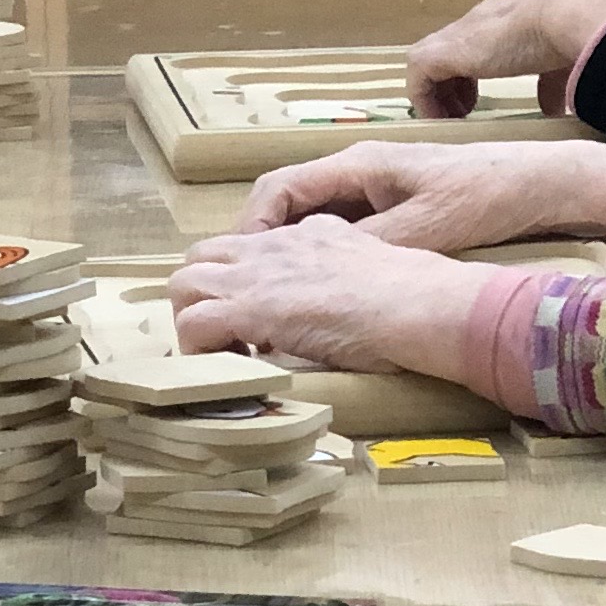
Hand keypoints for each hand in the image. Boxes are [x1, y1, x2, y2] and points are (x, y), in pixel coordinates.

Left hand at [166, 218, 496, 374]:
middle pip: (202, 256)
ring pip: (184, 284)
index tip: (255, 321)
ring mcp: (259, 274)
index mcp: (305, 234)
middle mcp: (274, 245)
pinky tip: (231, 370)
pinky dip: (200, 351)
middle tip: (227, 338)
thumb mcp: (370, 268)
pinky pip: (195, 324)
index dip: (239, 283)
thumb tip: (337, 304)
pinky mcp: (253, 308)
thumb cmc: (415, 297)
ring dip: (194, 322)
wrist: (421, 302)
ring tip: (224, 356)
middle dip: (202, 297)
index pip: (247, 247)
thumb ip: (343, 276)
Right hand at [238, 139, 605, 251]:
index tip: (241, 263)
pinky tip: (321, 287)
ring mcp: (373, 188)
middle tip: (244, 286)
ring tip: (273, 293)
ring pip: (309, 216)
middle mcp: (357, 171)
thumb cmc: (483, 195)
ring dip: (287, 251)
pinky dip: (318, 254)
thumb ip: (371, 246)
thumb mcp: (425, 227)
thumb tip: (317, 272)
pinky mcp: (391, 206)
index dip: (250, 225)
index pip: (278, 188)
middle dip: (259, 242)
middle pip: (286, 202)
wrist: (535, 183)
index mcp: (356, 166)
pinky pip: (337, 227)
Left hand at [406, 0, 605, 119]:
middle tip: (464, 113)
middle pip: (453, 49)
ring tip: (453, 119)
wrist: (575, 5)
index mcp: (511, 18)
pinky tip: (444, 119)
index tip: (481, 101)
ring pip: (431, 59)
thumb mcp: (567, 59)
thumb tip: (558, 109)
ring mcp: (463, 33)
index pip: (483, 42)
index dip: (477, 71)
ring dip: (438, 91)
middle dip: (454, 82)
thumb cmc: (580, 27)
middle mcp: (483, 22)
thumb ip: (556, 83)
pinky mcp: (447, 49)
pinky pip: (419, 74)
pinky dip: (426, 99)